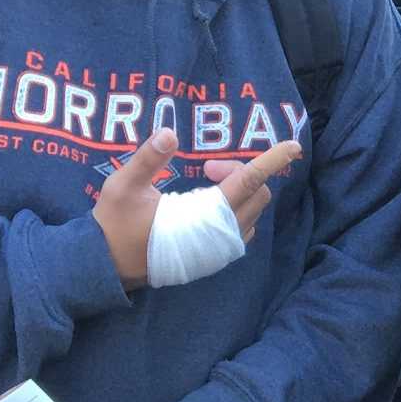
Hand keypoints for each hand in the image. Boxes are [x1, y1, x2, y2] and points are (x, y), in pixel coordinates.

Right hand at [94, 131, 300, 284]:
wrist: (108, 268)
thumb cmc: (114, 225)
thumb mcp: (123, 187)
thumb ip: (147, 159)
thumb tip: (169, 133)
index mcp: (205, 214)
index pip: (249, 180)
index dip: (272, 161)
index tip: (292, 146)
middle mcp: (222, 233)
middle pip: (256, 193)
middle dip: (240, 171)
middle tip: (207, 167)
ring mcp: (222, 248)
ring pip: (253, 211)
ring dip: (238, 191)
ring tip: (203, 185)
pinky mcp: (216, 256)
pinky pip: (243, 226)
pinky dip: (235, 208)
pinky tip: (206, 204)